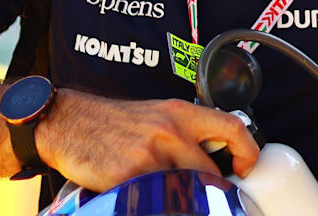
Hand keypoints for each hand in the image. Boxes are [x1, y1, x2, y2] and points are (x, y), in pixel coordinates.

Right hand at [36, 89, 257, 190]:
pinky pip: (154, 200)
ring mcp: (148, 156)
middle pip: (209, 172)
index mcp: (180, 113)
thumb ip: (187, 134)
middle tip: (207, 197)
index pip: (231, 128)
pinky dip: (156, 204)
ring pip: (184, 191)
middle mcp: (169, 132)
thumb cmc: (115, 123)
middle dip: (210, 190)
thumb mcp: (158, 115)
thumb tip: (216, 160)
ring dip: (182, 200)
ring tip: (172, 199)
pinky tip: (148, 201)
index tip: (247, 168)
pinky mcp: (127, 178)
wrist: (69, 123)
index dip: (248, 151)